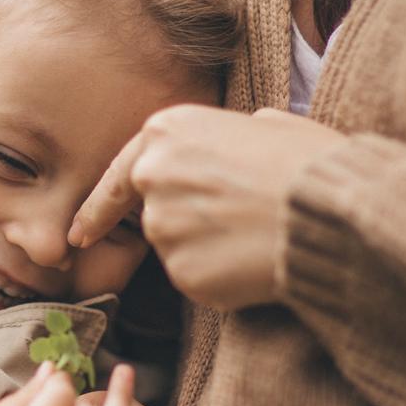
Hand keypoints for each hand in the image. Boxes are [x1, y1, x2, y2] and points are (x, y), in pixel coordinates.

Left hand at [68, 105, 343, 309]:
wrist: (326, 211)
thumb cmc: (307, 163)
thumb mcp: (267, 124)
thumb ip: (232, 135)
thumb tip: (245, 135)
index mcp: (166, 133)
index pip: (119, 178)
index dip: (98, 210)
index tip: (79, 235)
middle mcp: (152, 177)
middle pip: (155, 216)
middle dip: (187, 225)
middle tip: (236, 222)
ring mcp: (163, 228)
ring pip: (177, 251)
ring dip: (207, 251)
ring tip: (256, 234)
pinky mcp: (182, 272)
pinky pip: (197, 280)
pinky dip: (221, 279)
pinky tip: (253, 261)